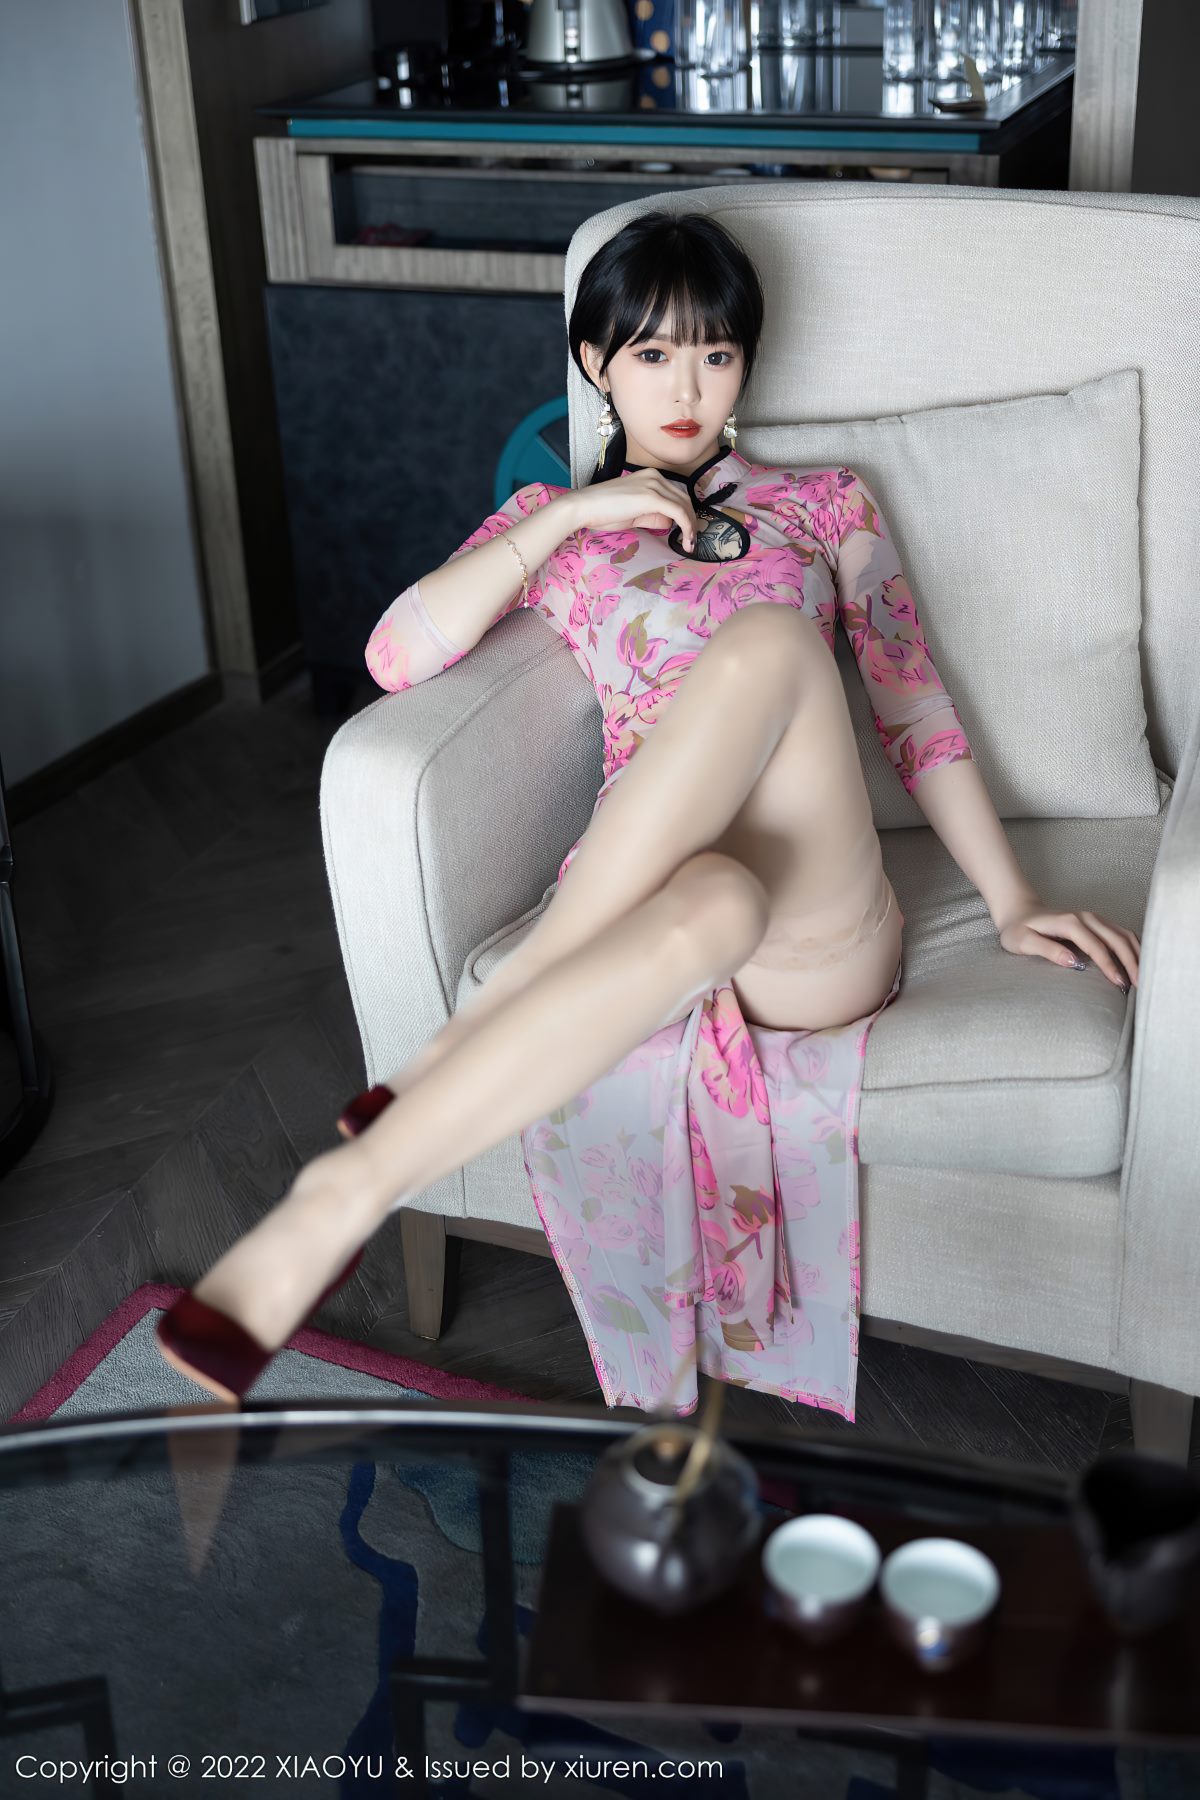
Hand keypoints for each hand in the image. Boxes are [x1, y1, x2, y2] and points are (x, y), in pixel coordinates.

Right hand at [570, 470, 700, 552]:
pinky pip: (678, 513)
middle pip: (684, 499)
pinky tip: (686, 541)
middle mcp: (655, 477)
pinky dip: (686, 527)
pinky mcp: (652, 497)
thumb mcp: (634, 513)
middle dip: (691, 521)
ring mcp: (654, 485)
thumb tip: (668, 522)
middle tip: (692, 540)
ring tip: (690, 544)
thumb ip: (652, 515)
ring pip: (684, 506)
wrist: (584, 506)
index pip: (676, 495)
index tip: (688, 531)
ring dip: (691, 526)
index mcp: (650, 477)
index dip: (686, 514)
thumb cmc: (602, 511)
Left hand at [996, 900, 1140, 989]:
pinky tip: (1140, 962)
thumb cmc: (1018, 929)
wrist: (1020, 911)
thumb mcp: (1023, 942)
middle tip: (1140, 985)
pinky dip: (1134, 947)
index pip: (1096, 946)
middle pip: (1117, 939)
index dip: (1110, 965)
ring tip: (1144, 977)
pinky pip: (1121, 933)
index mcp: (1070, 923)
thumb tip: (1073, 963)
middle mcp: (1086, 917)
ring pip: (1124, 934)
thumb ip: (1047, 950)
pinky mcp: (1097, 923)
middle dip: (1131, 962)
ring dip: (1137, 954)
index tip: (1119, 983)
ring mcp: (1094, 918)